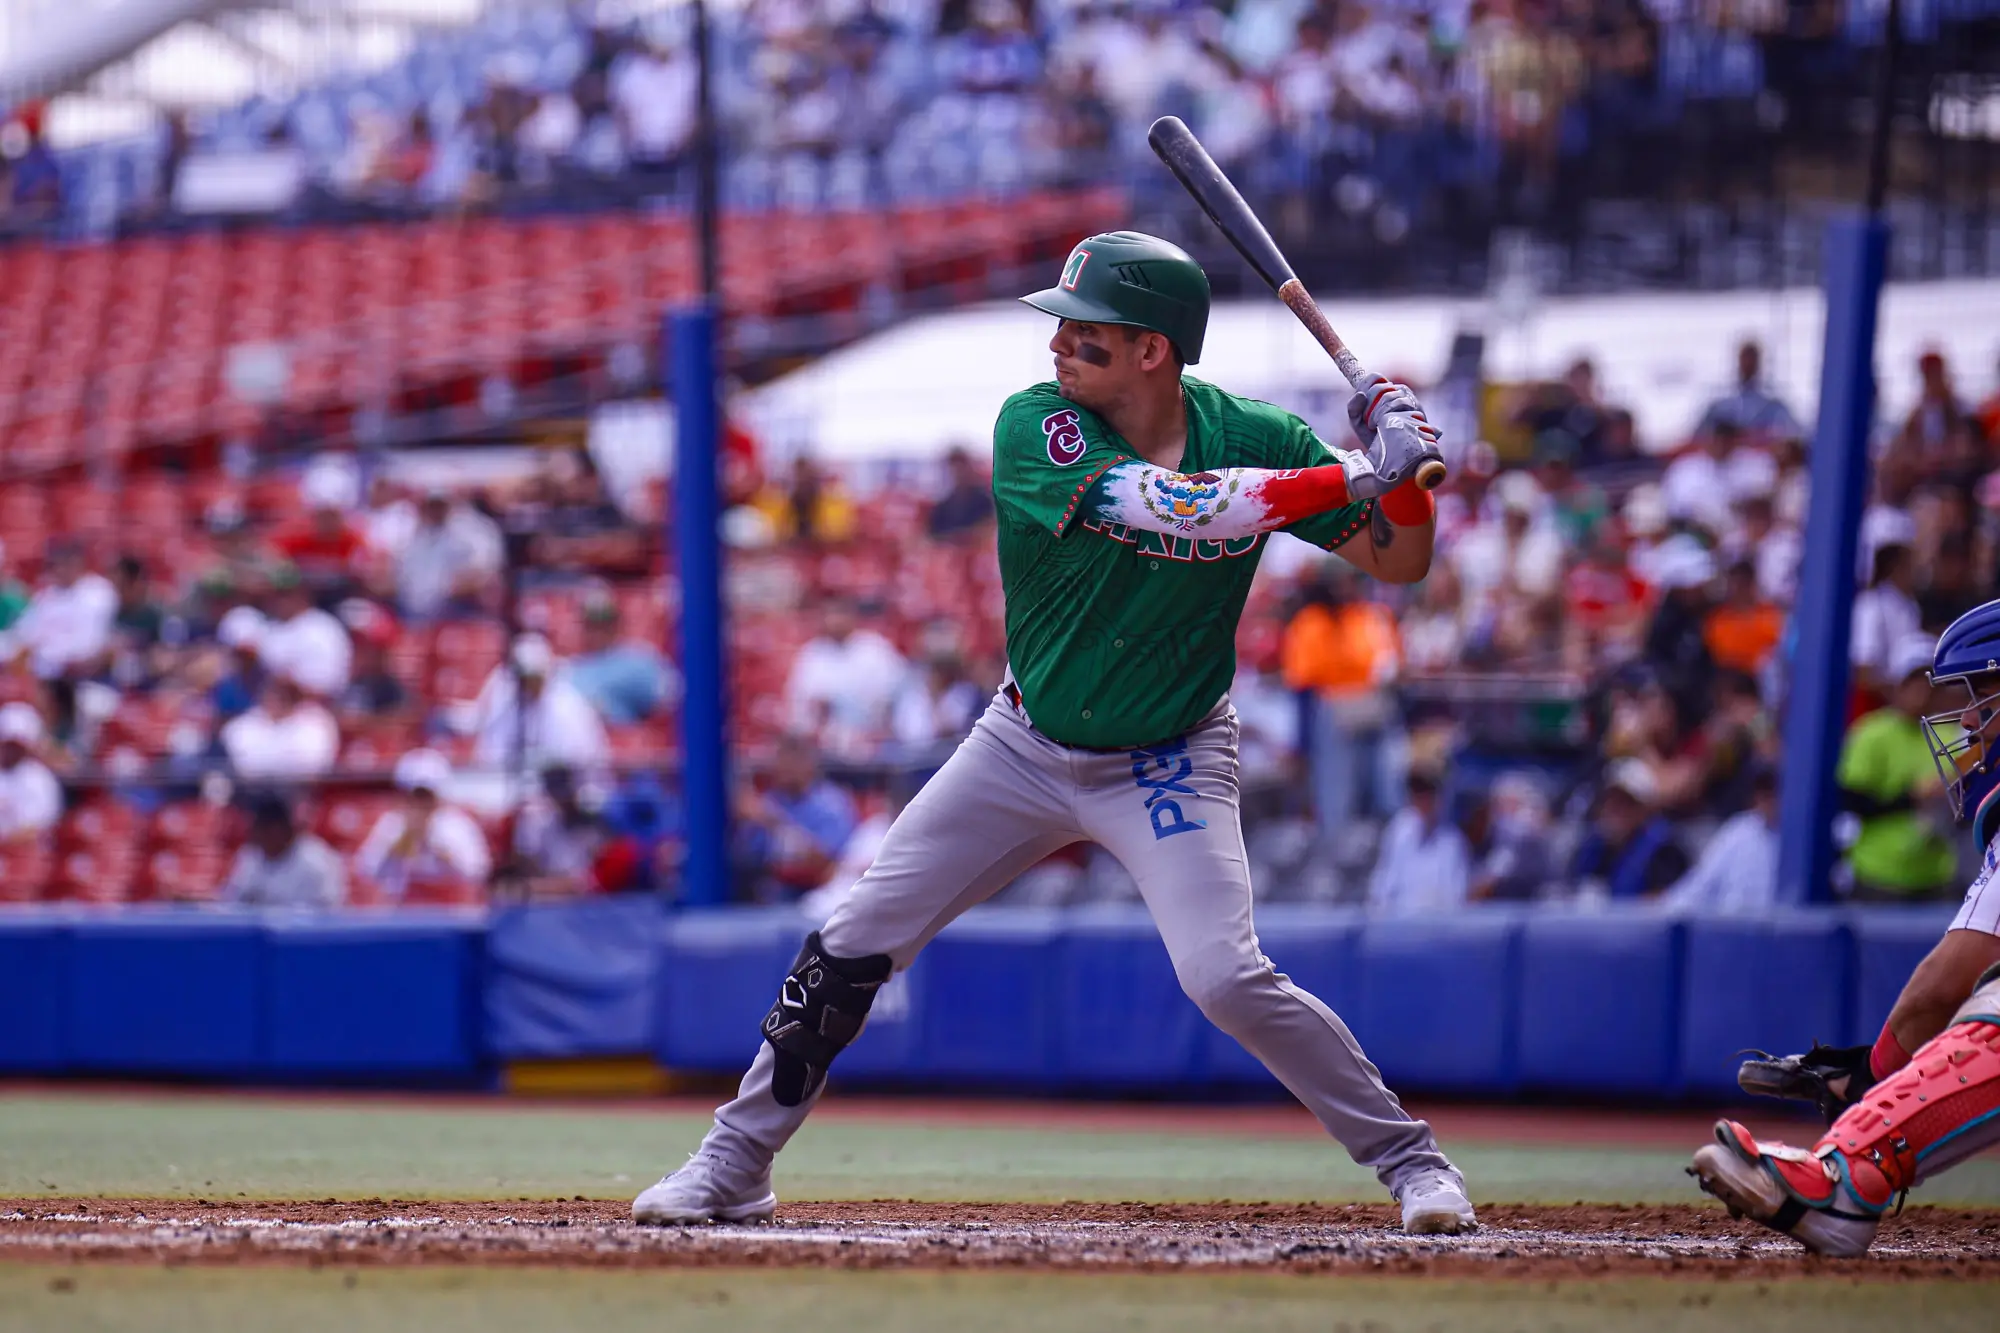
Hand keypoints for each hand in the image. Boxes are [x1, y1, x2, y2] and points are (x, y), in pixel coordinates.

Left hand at [1343, 374, 1442, 497]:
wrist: (1388, 459)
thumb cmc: (1373, 438)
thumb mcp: (1358, 423)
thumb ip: (1353, 408)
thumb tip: (1360, 394)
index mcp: (1386, 392)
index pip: (1376, 378)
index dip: (1366, 386)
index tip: (1361, 400)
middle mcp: (1400, 394)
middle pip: (1383, 386)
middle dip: (1371, 401)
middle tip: (1368, 419)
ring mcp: (1411, 403)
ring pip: (1393, 395)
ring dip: (1379, 410)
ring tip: (1375, 425)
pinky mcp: (1419, 413)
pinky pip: (1402, 404)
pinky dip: (1389, 413)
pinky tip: (1384, 424)